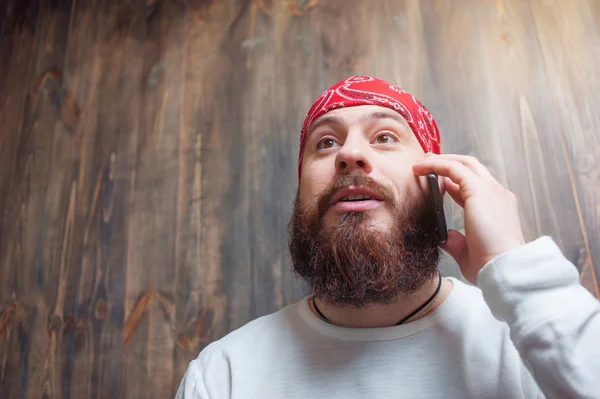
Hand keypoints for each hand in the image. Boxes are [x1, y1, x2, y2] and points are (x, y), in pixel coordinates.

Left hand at [412, 153, 525, 284]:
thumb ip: (456, 240)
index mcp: (497, 208)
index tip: (437, 181)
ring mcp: (491, 190)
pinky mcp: (479, 190)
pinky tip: (420, 168)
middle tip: (426, 162)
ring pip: (463, 163)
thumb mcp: (467, 251)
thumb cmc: (489, 266)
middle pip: (471, 167)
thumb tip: (444, 236)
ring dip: (439, 160)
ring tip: (419, 163)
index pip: (475, 186)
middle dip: (448, 162)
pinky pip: (453, 169)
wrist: (504, 268)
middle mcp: (497, 194)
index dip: (454, 181)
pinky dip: (436, 165)